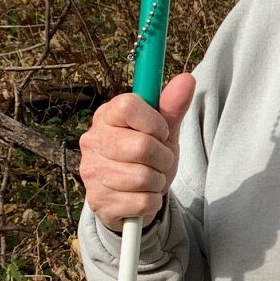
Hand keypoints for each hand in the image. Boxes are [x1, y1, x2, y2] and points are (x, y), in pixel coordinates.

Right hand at [79, 73, 195, 231]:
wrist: (131, 198)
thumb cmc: (147, 157)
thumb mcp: (163, 131)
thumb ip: (173, 107)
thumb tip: (187, 79)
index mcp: (106, 116)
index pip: (128, 106)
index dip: (154, 122)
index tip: (161, 132)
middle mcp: (92, 141)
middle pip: (142, 146)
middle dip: (163, 157)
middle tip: (159, 160)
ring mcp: (92, 172)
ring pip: (144, 177)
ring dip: (158, 181)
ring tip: (150, 178)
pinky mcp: (99, 201)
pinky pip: (143, 202)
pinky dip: (152, 201)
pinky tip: (142, 196)